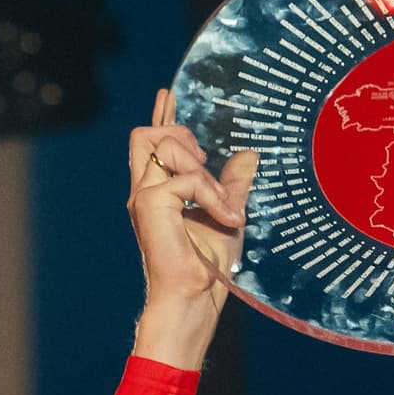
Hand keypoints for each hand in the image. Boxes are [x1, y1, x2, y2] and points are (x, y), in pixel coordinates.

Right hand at [128, 86, 258, 369]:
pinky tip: (228, 217)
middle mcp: (145, 191)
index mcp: (158, 193)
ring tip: (224, 203)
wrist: (194, 299)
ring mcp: (143, 196)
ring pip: (163, 144)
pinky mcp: (149, 204)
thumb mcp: (229, 215)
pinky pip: (185, 177)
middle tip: (207, 162)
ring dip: (202, 170)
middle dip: (180, 135)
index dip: (161, 117)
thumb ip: (233, 185)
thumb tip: (249, 155)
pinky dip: (212, 194)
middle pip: (146, 134)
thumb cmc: (208, 269)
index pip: (151, 144)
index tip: (167, 95)